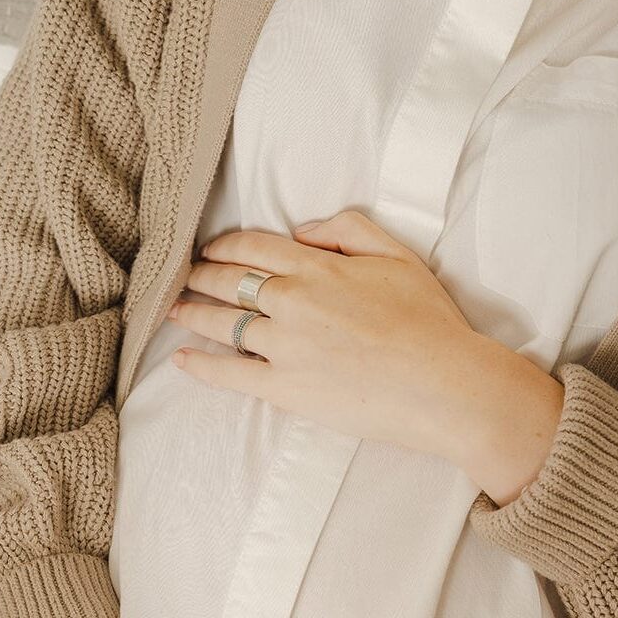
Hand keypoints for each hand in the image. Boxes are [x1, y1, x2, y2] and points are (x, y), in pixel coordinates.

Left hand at [167, 209, 483, 460]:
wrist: (444, 386)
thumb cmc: (426, 319)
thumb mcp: (396, 254)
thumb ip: (346, 229)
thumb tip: (303, 229)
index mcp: (316, 267)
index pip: (253, 246)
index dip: (225, 245)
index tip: (211, 248)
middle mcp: (292, 302)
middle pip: (229, 281)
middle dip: (201, 274)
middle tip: (183, 275)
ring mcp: (285, 347)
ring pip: (224, 322)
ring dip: (192, 312)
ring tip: (173, 308)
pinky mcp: (286, 388)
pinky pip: (230, 374)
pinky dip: (201, 365)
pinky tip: (182, 358)